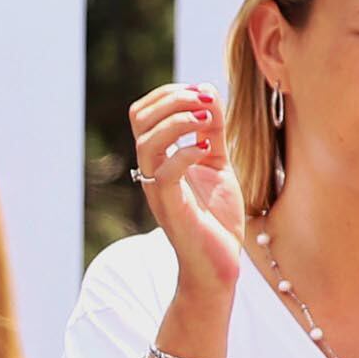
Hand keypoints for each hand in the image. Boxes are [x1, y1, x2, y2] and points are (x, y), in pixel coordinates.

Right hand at [128, 83, 244, 306]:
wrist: (218, 264)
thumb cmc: (215, 218)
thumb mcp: (217, 163)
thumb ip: (212, 132)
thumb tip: (208, 95)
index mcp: (159, 158)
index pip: (144, 111)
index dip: (169, 93)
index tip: (202, 94)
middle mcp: (152, 170)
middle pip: (140, 117)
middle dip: (173, 99)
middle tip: (205, 103)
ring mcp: (158, 189)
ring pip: (147, 141)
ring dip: (180, 121)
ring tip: (208, 122)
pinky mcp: (171, 207)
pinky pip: (165, 172)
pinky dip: (186, 152)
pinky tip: (208, 151)